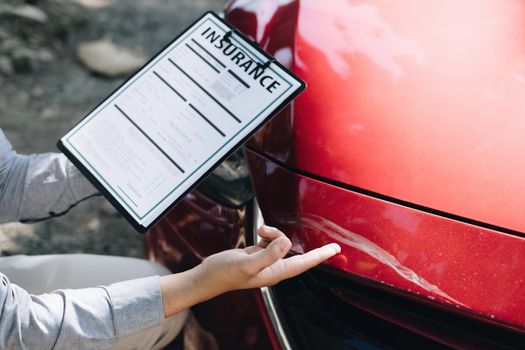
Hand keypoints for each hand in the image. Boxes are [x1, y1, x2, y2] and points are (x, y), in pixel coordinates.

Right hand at [160, 226, 339, 316]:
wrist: (207, 276)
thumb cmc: (224, 274)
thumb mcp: (247, 263)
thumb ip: (268, 254)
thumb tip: (285, 243)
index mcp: (275, 273)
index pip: (304, 263)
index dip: (320, 256)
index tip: (335, 249)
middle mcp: (274, 268)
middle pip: (292, 249)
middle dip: (289, 239)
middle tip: (281, 234)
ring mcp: (266, 261)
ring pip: (280, 242)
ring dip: (273, 233)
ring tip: (259, 231)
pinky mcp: (257, 254)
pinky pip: (270, 240)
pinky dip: (266, 233)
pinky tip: (257, 233)